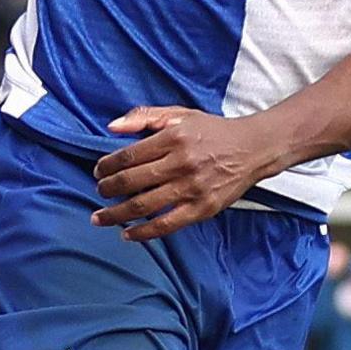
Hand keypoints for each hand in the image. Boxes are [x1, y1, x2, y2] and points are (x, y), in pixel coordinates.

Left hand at [92, 107, 279, 240]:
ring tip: (99, 218)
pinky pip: (166, 225)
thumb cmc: (212, 131)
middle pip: (132, 181)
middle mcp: (181, 163)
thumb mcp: (180, 115)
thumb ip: (145, 116)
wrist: (253, 149)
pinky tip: (127, 234)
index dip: (108, 165)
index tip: (98, 171)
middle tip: (99, 192)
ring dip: (116, 215)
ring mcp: (192, 188)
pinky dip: (143, 233)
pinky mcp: (202, 209)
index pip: (129, 155)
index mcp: (173, 138)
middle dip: (108, 190)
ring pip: (144, 206)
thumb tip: (112, 127)